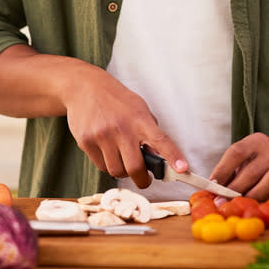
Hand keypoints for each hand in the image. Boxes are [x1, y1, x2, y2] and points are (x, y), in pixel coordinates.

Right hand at [62, 65, 187, 187]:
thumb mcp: (139, 109)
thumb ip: (149, 132)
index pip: (161, 141)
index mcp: (139, 120)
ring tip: (122, 158)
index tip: (182, 169)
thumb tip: (157, 157)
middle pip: (135, 168)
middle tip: (144, 179)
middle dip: (142, 179)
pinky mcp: (86, 142)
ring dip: (123, 171)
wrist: (85, 88)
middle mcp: (121, 129)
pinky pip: (101, 166)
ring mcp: (102, 136)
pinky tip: (107, 151)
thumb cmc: (117, 100)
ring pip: (116, 170)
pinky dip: (107, 164)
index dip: (173, 157)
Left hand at [209, 133, 268, 201]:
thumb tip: (213, 192)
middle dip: (233, 190)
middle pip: (250, 171)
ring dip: (249, 198)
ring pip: (266, 184)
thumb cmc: (260, 163)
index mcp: (256, 141)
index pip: (236, 152)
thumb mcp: (246, 160)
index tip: (212, 186)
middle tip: (221, 202)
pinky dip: (265, 202)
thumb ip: (231, 173)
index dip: (222, 170)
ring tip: (238, 206)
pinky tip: (256, 207)